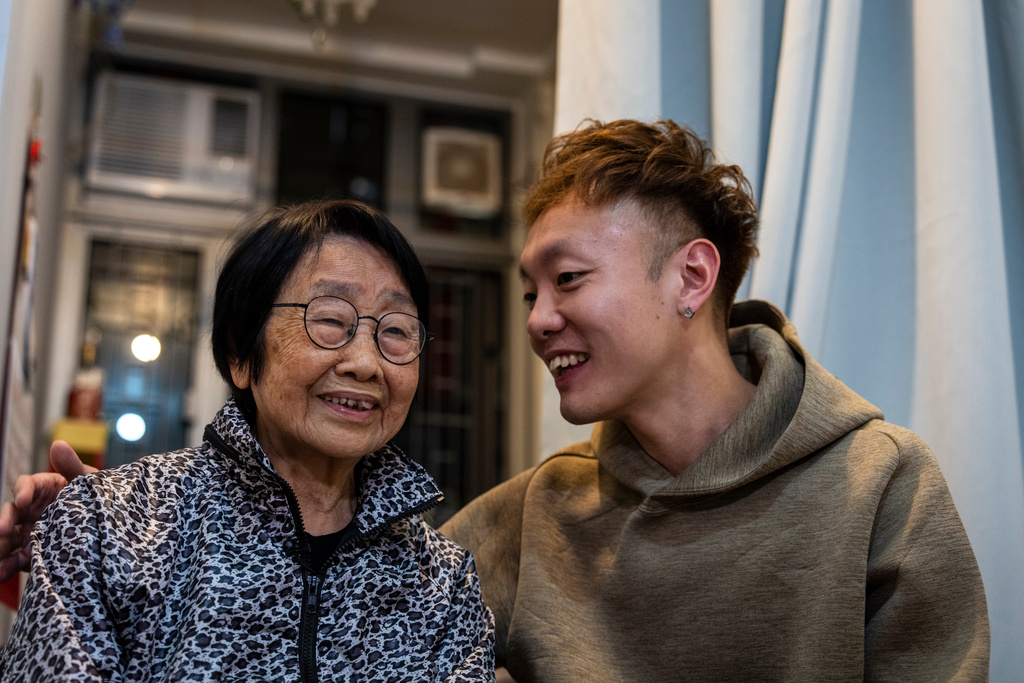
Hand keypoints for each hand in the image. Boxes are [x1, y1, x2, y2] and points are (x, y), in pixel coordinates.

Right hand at [0, 441, 94, 580]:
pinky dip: (6, 566)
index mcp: (44, 488)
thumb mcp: (89, 481)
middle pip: (10, 513)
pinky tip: (2, 573)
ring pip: (7, 537)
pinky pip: (14, 559)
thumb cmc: (97, 496)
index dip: (22, 492)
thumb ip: (72, 466)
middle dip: (4, 521)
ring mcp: (29, 531)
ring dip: (0, 545)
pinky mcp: (31, 552)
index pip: (26, 485)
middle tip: (4, 530)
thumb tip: (58, 444)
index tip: (24, 500)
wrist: (108, 528)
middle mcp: (31, 510)